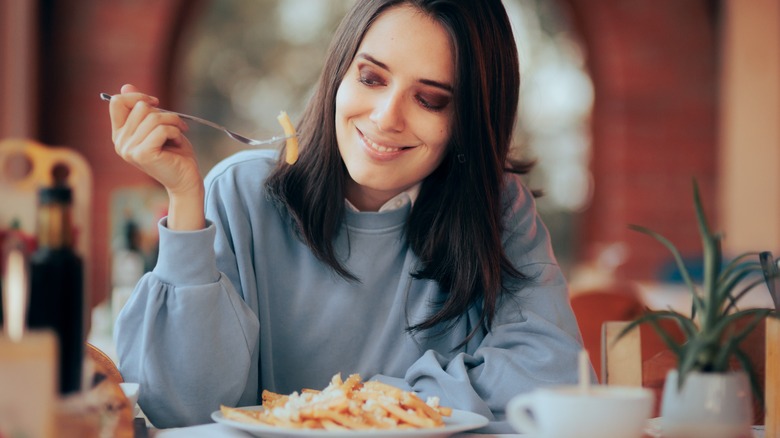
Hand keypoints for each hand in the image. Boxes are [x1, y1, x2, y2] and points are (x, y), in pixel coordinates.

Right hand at [108, 84, 204, 229]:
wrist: (186, 180)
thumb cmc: (175, 153)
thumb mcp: (158, 127)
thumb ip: (142, 109)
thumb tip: (126, 86)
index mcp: (120, 135)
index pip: (117, 102)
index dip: (138, 96)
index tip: (157, 103)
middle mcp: (120, 143)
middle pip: (140, 107)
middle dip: (164, 113)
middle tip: (176, 127)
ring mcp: (129, 150)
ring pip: (153, 117)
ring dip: (173, 122)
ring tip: (179, 135)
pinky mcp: (143, 154)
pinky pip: (161, 129)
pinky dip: (176, 132)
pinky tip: (177, 143)